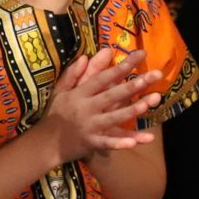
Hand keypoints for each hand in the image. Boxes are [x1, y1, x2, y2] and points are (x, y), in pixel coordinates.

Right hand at [40, 49, 163, 162]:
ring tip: (151, 102)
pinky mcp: (92, 143)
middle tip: (154, 75)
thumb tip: (87, 55)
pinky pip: (109, 142)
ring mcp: (90, 127)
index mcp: (79, 94)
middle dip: (134, 85)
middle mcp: (86, 108)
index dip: (122, 66)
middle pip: (113, 94)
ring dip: (133, 110)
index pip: (103, 77)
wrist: (44, 143)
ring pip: (115, 117)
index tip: (140, 55)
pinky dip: (122, 142)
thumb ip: (73, 73)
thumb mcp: (60, 91)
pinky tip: (136, 141)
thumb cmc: (55, 114)